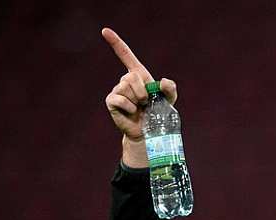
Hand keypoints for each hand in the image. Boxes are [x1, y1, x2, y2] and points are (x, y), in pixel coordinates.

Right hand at [101, 27, 176, 166]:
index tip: (104, 30)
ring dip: (137, 100)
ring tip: (140, 108)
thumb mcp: (169, 100)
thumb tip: (162, 81)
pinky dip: (129, 106)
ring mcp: (117, 91)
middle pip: (131, 76)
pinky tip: (132, 112)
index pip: (125, 55)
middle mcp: (125, 81)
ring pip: (125, 87)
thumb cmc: (158, 114)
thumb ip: (170, 88)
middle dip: (142, 90)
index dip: (116, 43)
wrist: (150, 132)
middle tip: (146, 102)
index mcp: (138, 76)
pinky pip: (120, 99)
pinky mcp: (111, 102)